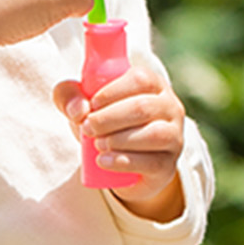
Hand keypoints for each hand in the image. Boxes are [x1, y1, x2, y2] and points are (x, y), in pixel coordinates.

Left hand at [52, 61, 188, 220]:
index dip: (112, 91)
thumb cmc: (104, 124)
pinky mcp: (168, 165)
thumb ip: (69, 96)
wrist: (119, 164)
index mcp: (154, 85)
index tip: (92, 104)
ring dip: (119, 139)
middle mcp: (170, 108)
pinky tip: (104, 160)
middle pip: (144, 107)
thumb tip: (79, 110)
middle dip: (109, 118)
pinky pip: (152, 162)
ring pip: (154, 134)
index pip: (140, 79)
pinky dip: (124, 161)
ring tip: (98, 144)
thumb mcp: (82, 106)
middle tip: (88, 127)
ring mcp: (174, 137)